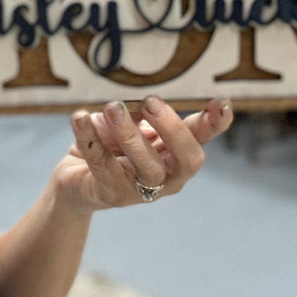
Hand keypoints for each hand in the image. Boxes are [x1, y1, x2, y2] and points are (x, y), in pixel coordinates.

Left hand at [56, 96, 231, 212]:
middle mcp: (167, 176)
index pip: (201, 138)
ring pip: (146, 166)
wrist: (74, 175)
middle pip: (186, 160)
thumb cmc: (110, 142)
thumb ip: (140, 114)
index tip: (223, 103)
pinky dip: (89, 138)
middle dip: (171, 129)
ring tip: (111, 108)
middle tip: (150, 102)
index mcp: (176, 153)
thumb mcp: (128, 121)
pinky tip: (80, 118)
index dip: (214, 123)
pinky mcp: (111, 195)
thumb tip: (144, 106)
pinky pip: (102, 165)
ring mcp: (141, 191)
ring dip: (129, 134)